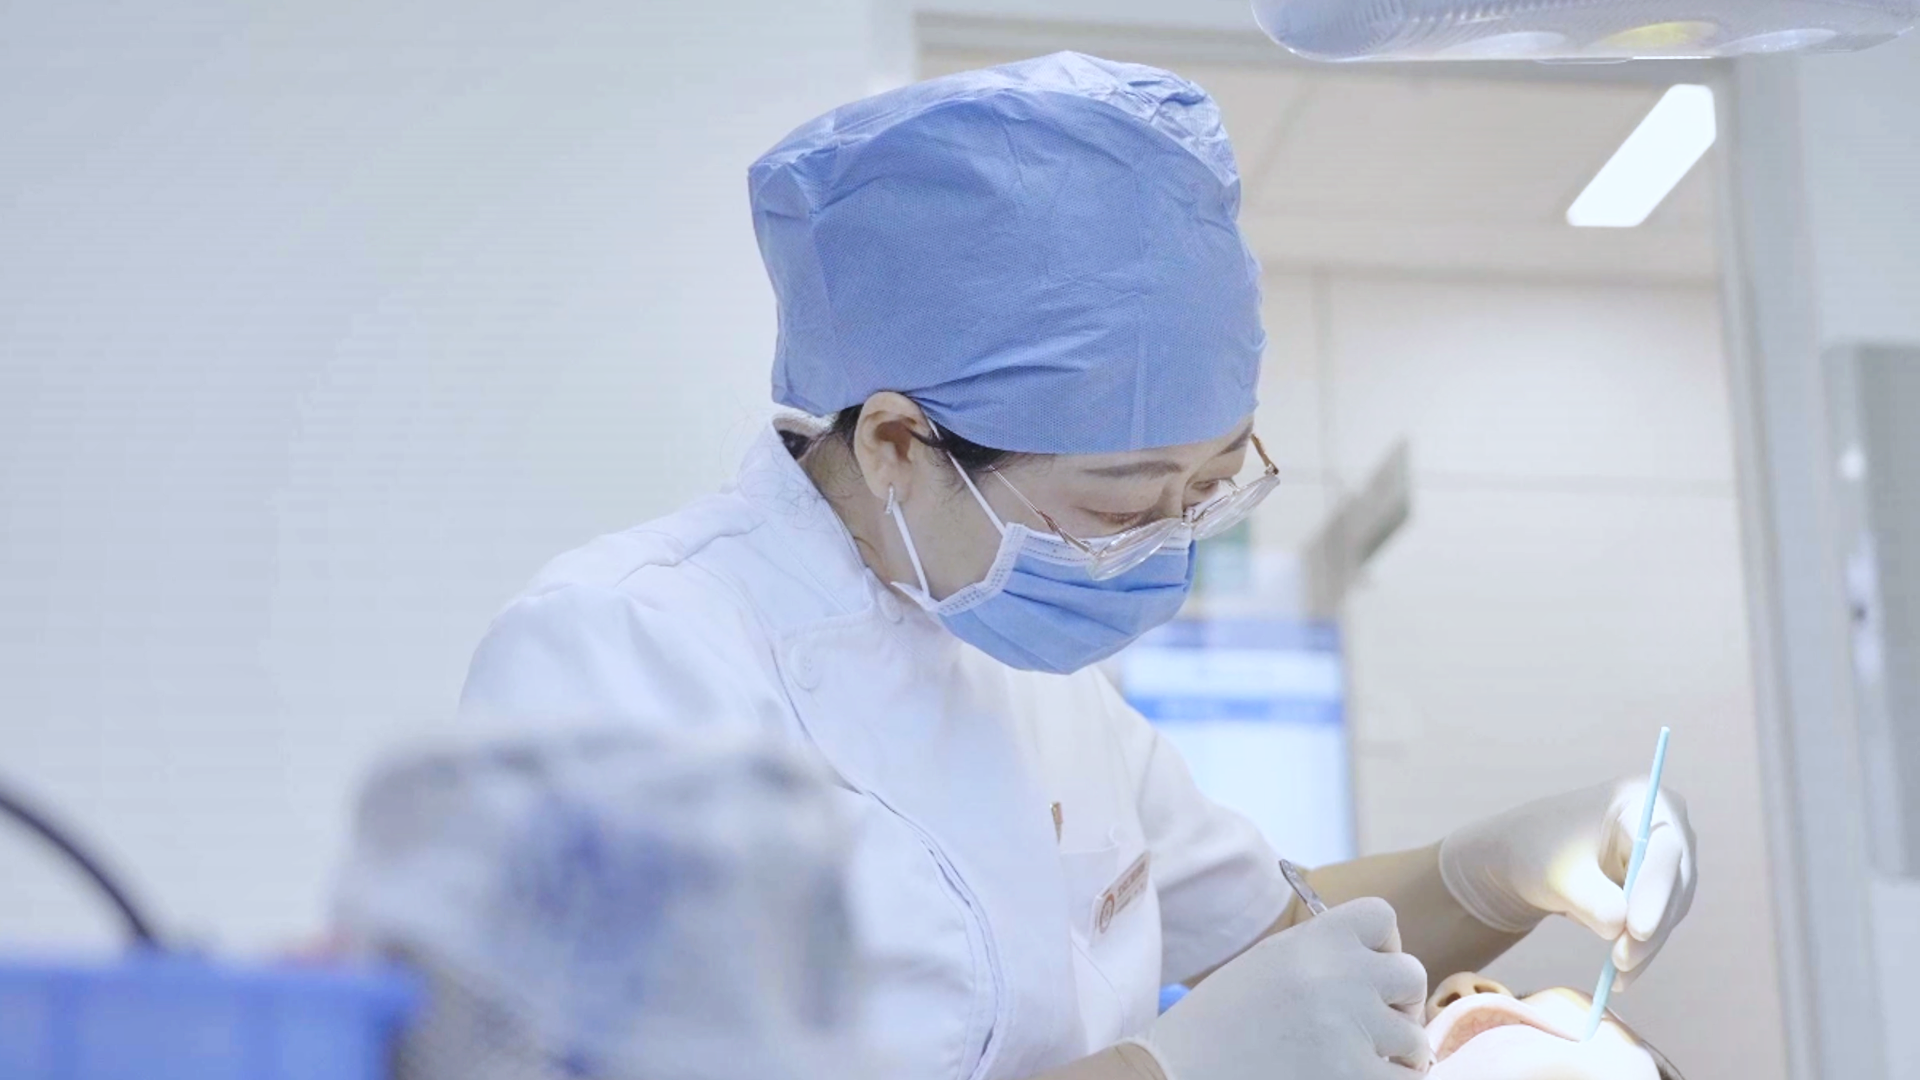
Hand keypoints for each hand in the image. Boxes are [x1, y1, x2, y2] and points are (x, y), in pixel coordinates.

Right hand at [1128, 898, 1431, 1079]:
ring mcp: (1350, 1029)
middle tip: (1372, 1027)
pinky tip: (1356, 1079)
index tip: (1364, 972)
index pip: (1381, 917)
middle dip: (1398, 1003)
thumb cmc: (1218, 1026)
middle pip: (1410, 975)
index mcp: (1311, 941)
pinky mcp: (1354, 1076)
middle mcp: (1338, 976)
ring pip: (1415, 1037)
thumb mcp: (1266, 966)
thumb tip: (1380, 972)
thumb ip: (1320, 957)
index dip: (1382, 945)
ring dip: (1396, 1053)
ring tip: (1360, 1062)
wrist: (1180, 1070)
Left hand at [1439, 779, 1696, 989]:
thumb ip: (1591, 900)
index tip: (1636, 928)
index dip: (1654, 890)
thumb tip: (1621, 928)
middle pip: (1673, 880)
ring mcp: (1667, 856)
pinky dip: (1641, 948)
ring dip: (1647, 944)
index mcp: (1638, 797)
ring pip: (1670, 907)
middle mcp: (1665, 823)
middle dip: (1649, 926)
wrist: (1523, 858)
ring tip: (1617, 975)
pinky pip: (1659, 921)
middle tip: (1622, 961)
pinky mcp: (1660, 886)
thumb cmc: (1536, 852)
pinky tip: (1620, 976)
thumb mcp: (1557, 875)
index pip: (1662, 847)